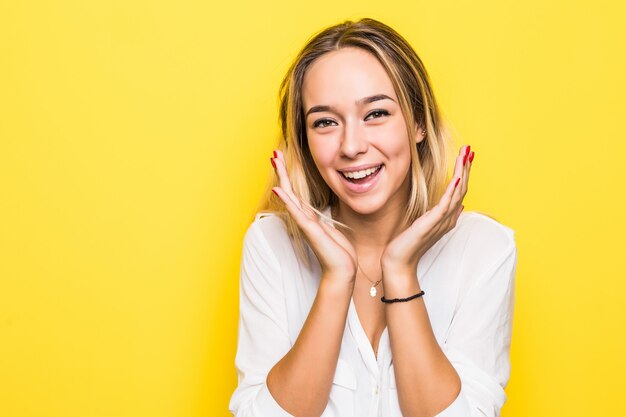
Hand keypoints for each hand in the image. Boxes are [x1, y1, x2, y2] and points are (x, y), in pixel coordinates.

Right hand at [270, 150, 357, 282]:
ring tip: (274, 162)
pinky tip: (279, 190)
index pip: (295, 192)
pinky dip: (287, 201)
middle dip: (282, 171)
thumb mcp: (332, 230)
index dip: (288, 176)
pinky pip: (297, 212)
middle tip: (274, 153)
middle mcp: (304, 218)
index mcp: (310, 217)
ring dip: (282, 178)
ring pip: (290, 196)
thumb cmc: (339, 252)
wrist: (342, 270)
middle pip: (289, 190)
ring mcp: (305, 224)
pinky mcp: (310, 230)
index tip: (282, 159)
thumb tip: (320, 213)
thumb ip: (323, 221)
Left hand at [381, 145, 474, 275]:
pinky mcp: (432, 224)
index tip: (467, 155)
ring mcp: (441, 221)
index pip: (460, 190)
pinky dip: (452, 190)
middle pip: (462, 188)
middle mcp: (448, 218)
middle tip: (469, 149)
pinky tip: (456, 178)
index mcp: (447, 217)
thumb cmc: (408, 243)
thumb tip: (458, 204)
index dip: (464, 172)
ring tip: (466, 155)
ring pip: (457, 193)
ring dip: (462, 173)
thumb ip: (441, 214)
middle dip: (466, 167)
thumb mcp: (426, 224)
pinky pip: (445, 205)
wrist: (399, 262)